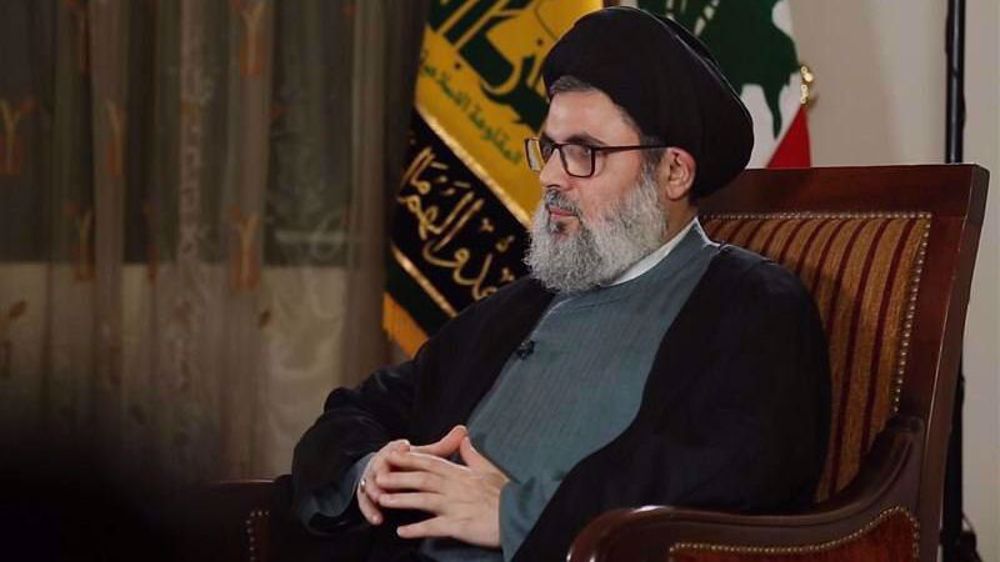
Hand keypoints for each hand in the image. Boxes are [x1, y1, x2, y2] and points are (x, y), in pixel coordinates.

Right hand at [357, 426, 467, 524]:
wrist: (382, 472)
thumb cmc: (408, 463)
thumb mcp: (424, 455)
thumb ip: (443, 446)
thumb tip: (463, 431)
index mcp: (396, 451)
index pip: (396, 447)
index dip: (400, 448)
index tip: (405, 447)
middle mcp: (381, 464)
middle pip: (381, 466)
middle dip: (384, 472)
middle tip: (387, 477)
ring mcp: (372, 481)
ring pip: (371, 485)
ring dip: (376, 492)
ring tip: (381, 499)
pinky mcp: (366, 496)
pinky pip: (366, 504)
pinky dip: (371, 511)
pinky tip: (378, 519)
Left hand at [377, 436, 508, 547]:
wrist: (519, 515)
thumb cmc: (506, 494)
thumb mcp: (489, 469)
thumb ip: (473, 455)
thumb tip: (464, 438)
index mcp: (461, 474)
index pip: (431, 462)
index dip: (410, 459)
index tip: (393, 454)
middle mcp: (455, 488)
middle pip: (421, 479)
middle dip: (399, 477)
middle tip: (378, 476)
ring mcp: (455, 506)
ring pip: (422, 500)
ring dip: (401, 500)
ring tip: (382, 501)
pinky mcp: (458, 525)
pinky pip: (433, 527)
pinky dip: (417, 530)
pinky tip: (402, 532)